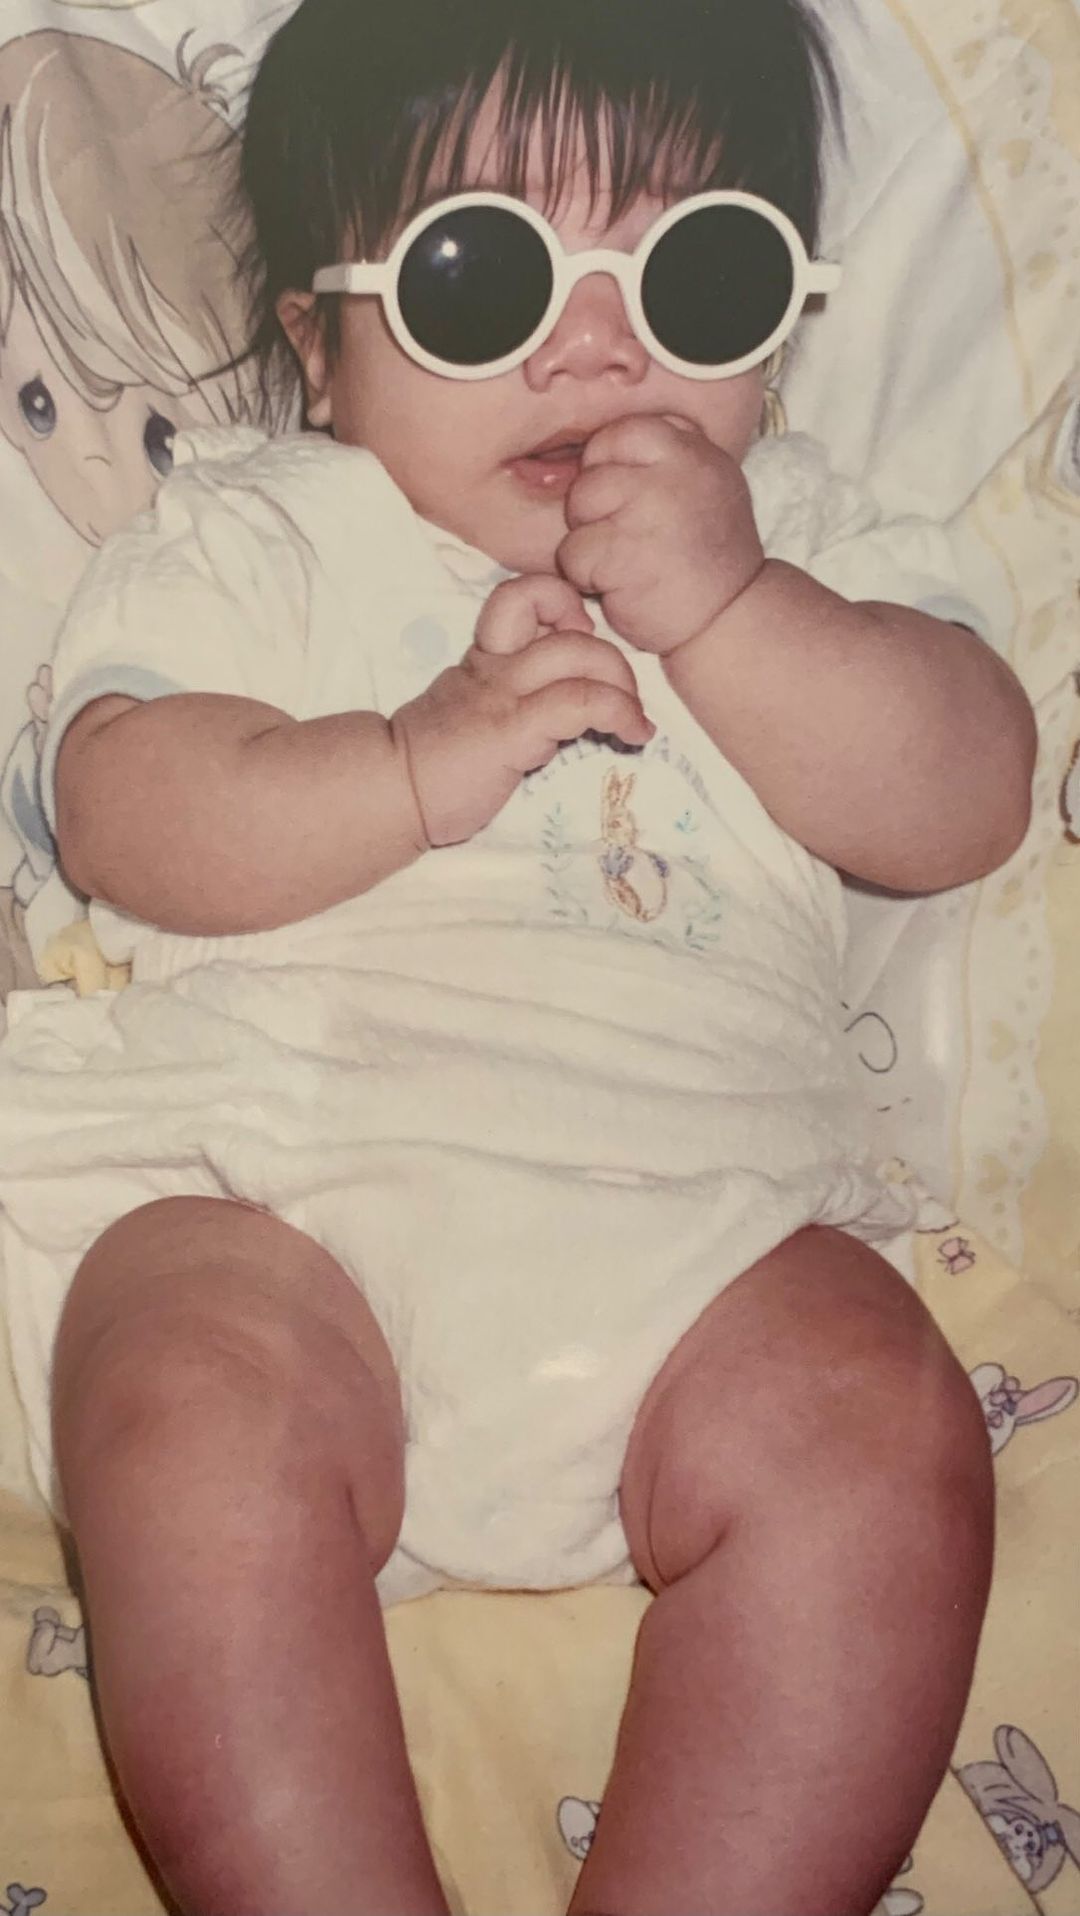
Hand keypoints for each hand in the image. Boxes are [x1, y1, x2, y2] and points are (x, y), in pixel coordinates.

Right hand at [391, 575, 652, 845]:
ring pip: (580, 652)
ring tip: (634, 719)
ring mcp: (503, 692)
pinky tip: (634, 736)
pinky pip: (581, 701)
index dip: (562, 604)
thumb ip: (519, 701)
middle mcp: (496, 664)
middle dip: (611, 654)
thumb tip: (572, 712)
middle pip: (564, 619)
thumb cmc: (435, 765)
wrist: (390, 793)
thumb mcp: (477, 715)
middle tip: (623, 696)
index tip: (582, 640)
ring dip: (623, 682)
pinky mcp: (511, 728)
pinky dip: (621, 714)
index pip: (524, 597)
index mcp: (486, 658)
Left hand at [558, 415, 764, 654]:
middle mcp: (673, 473)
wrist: (730, 616)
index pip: (620, 433)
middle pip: (591, 475)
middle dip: (595, 510)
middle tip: (628, 538)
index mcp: (692, 451)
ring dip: (590, 543)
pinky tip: (621, 584)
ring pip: (577, 511)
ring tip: (627, 562)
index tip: (624, 500)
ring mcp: (648, 512)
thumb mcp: (706, 484)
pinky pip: (573, 553)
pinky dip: (587, 576)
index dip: (608, 468)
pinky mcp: (622, 555)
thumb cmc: (707, 555)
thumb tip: (600, 444)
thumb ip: (665, 457)